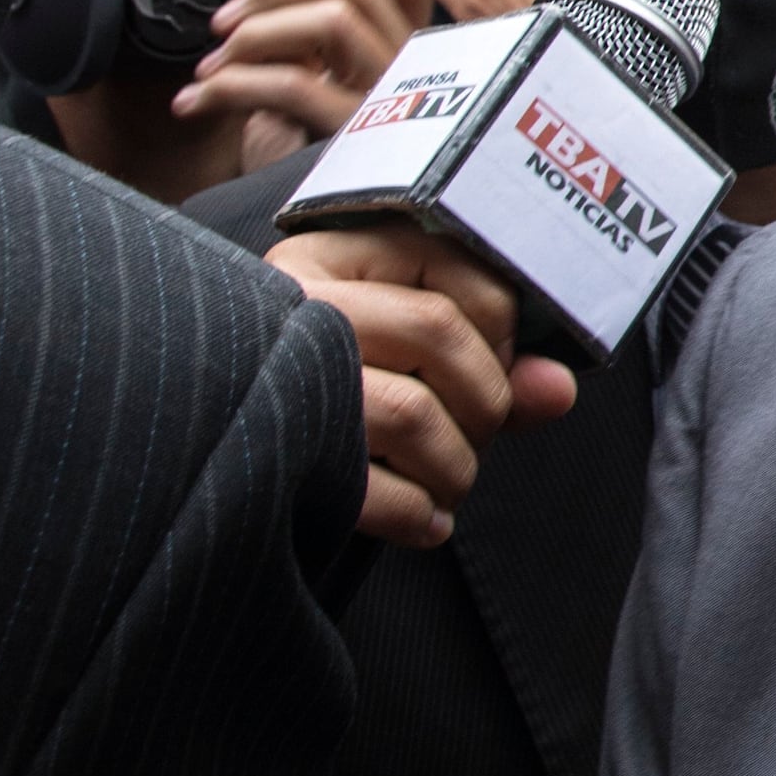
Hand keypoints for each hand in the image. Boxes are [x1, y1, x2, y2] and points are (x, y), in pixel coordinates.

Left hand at [175, 0, 438, 158]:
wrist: (309, 231)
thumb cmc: (302, 145)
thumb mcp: (307, 70)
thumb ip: (304, 11)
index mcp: (407, 47)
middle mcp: (410, 71)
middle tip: (224, 23)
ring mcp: (390, 104)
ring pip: (334, 18)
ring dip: (255, 30)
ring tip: (211, 63)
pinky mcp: (356, 140)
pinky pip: (292, 84)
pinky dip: (228, 84)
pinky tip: (198, 100)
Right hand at [268, 221, 579, 545]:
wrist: (217, 441)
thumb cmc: (337, 384)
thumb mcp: (410, 353)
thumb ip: (493, 364)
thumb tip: (558, 389)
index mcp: (335, 254)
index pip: (457, 274)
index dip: (502, 335)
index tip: (497, 372)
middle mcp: (300, 300)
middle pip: (438, 332)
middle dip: (485, 403)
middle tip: (478, 438)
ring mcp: (279, 375)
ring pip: (411, 411)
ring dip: (457, 466)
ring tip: (452, 482)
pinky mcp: (268, 451)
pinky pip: (368, 488)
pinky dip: (418, 515)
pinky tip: (427, 522)